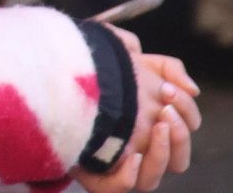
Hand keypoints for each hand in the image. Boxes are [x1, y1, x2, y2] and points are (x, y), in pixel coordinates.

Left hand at [78, 47, 200, 191]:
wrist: (46, 82)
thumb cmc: (90, 72)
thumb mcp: (127, 58)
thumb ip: (166, 67)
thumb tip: (191, 89)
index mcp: (154, 126)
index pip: (187, 127)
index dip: (185, 109)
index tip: (167, 88)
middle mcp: (142, 149)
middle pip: (179, 157)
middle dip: (180, 133)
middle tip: (163, 109)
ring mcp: (122, 166)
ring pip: (156, 176)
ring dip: (163, 152)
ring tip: (155, 127)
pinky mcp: (99, 177)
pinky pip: (123, 186)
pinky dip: (131, 173)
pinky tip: (133, 155)